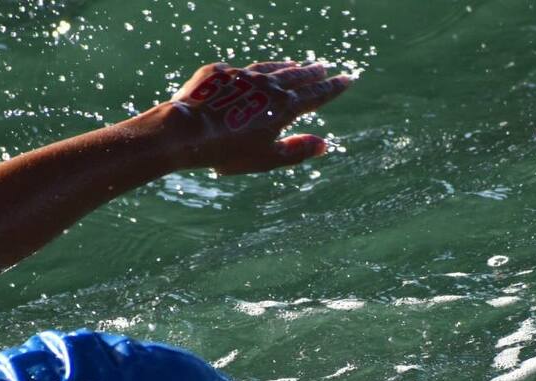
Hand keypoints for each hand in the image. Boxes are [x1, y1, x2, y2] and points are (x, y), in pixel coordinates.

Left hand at [169, 61, 351, 174]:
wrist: (188, 131)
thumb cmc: (228, 151)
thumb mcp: (266, 158)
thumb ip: (296, 150)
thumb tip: (324, 145)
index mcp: (284, 108)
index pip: (316, 95)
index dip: (333, 88)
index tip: (347, 78)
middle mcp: (267, 86)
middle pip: (296, 76)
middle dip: (312, 73)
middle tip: (323, 68)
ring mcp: (242, 76)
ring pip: (271, 68)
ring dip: (286, 68)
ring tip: (297, 65)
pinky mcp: (219, 73)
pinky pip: (241, 71)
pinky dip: (254, 72)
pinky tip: (253, 74)